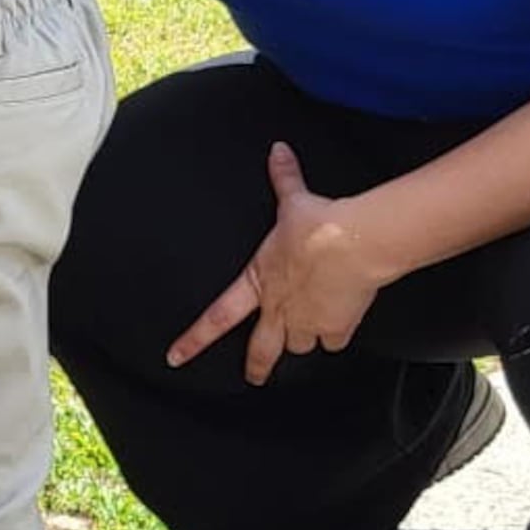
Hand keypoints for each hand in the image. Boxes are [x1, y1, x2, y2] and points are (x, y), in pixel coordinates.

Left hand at [168, 143, 388, 385]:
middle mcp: (281, 310)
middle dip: (256, 365)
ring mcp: (308, 323)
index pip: (217, 317)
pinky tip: (339, 326)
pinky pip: (335, 342)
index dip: (194, 338)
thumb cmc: (319, 226)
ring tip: (308, 332)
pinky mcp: (338, 327)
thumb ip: (284, 179)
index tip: (176, 356)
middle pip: (262, 350)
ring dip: (303, 340)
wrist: (354, 244)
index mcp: (259, 283)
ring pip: (301, 345)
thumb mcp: (294, 200)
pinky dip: (336, 335)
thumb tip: (278, 152)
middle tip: (253, 376)